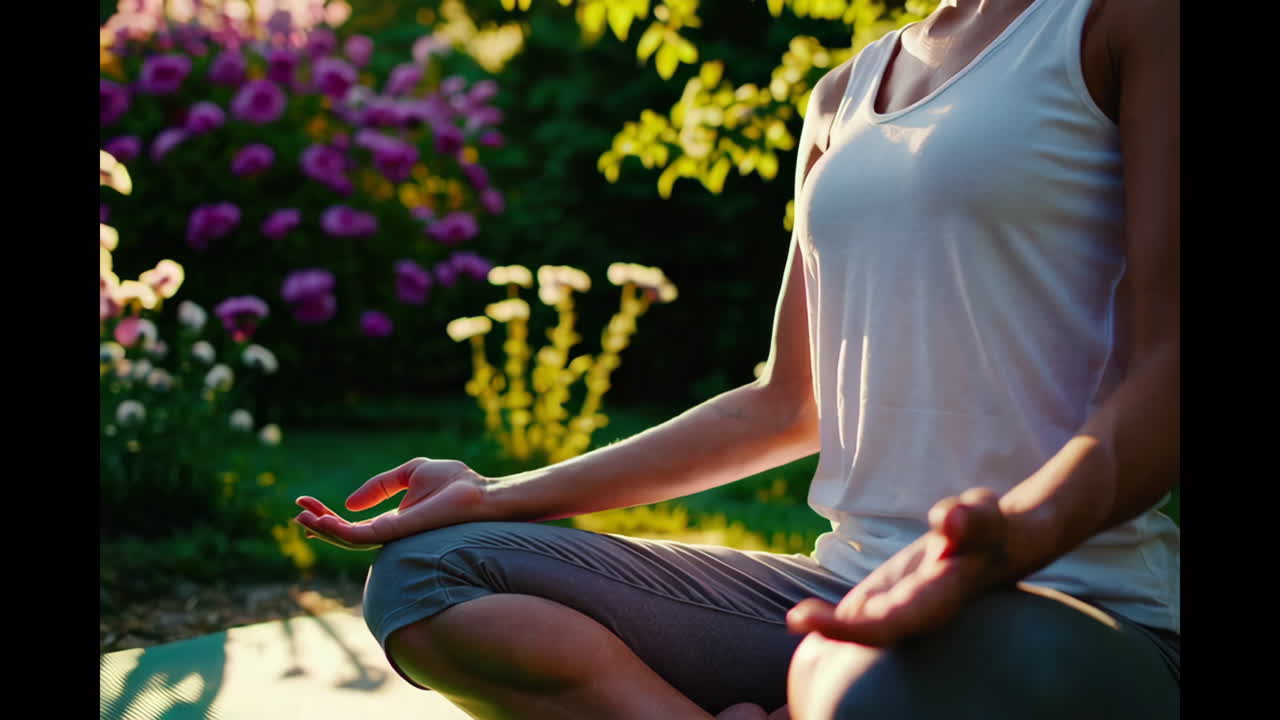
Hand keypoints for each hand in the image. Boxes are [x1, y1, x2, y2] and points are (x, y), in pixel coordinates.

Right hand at [293, 458, 492, 549]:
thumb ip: (380, 486)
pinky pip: (359, 536)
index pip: (353, 524)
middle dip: (319, 523)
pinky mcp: (396, 532)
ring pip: (347, 539)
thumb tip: (350, 503)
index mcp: (393, 521)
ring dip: (322, 527)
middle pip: (345, 535)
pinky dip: (338, 529)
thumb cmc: (455, 483)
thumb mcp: (410, 473)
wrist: (478, 493)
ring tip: (302, 515)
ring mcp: (392, 536)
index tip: (306, 501)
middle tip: (297, 510)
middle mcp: (391, 534)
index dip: (329, 514)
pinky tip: (322, 519)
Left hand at [786, 487, 1013, 645]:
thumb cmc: (990, 527)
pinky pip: (864, 615)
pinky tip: (808, 616)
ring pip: (866, 627)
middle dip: (836, 631)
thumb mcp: (984, 514)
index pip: (892, 623)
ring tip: (799, 619)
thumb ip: (968, 520)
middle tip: (797, 619)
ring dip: (831, 626)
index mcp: (938, 599)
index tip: (816, 618)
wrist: (1002, 540)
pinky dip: (837, 617)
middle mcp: (919, 612)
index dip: (853, 628)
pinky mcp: (895, 597)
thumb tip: (949, 521)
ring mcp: (905, 607)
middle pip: (875, 633)